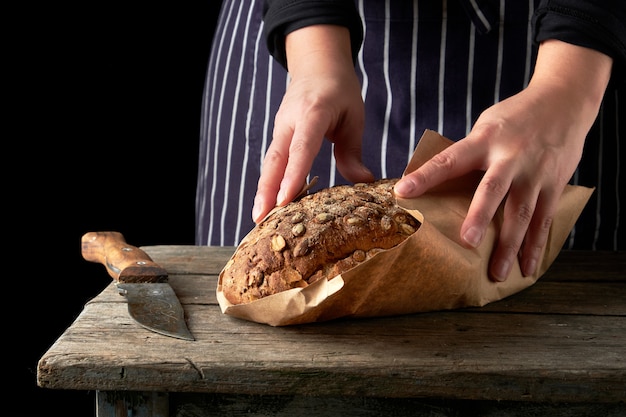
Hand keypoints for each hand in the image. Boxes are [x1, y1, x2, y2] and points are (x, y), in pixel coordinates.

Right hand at [252, 25, 372, 222]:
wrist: (317, 65)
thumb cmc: (339, 90)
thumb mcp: (354, 117)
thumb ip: (353, 151)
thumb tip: (363, 181)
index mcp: (312, 113)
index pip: (301, 148)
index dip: (293, 175)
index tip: (285, 200)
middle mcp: (290, 121)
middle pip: (275, 159)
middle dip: (266, 190)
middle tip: (260, 218)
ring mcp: (280, 127)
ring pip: (270, 162)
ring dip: (263, 189)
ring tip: (259, 218)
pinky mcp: (278, 134)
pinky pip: (273, 161)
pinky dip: (269, 181)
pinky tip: (269, 203)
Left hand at [394, 40, 612, 280]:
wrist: (565, 100)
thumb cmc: (515, 117)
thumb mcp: (486, 126)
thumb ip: (468, 154)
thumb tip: (438, 182)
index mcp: (485, 140)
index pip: (449, 160)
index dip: (425, 176)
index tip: (402, 191)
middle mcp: (511, 156)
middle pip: (494, 189)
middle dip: (480, 216)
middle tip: (468, 241)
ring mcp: (536, 172)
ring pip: (523, 213)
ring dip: (511, 245)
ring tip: (499, 274)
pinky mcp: (555, 184)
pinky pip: (545, 219)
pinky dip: (537, 246)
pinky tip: (529, 268)